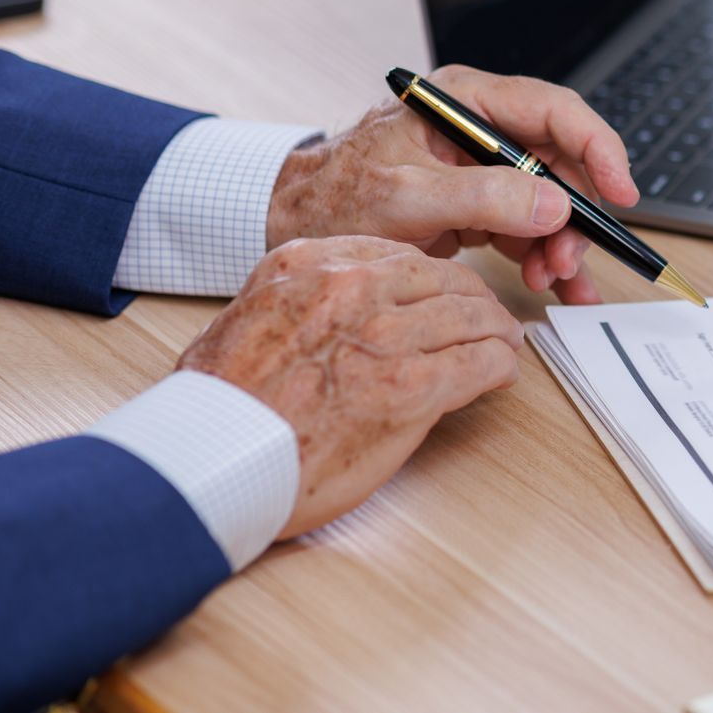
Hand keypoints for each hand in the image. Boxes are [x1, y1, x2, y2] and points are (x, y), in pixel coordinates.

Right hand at [176, 236, 522, 539]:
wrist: (208, 459)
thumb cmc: (216, 404)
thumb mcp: (246, 317)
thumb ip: (299, 298)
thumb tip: (338, 309)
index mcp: (309, 264)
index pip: (397, 254)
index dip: (432, 275)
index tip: (444, 288)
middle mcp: (351, 289)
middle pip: (442, 278)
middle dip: (474, 297)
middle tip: (490, 314)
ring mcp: (384, 336)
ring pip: (468, 315)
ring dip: (495, 329)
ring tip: (504, 342)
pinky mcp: (410, 387)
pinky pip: (476, 363)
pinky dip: (499, 365)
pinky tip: (503, 372)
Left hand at [268, 65, 637, 304]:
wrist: (289, 227)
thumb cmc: (331, 198)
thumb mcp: (404, 198)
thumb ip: (481, 197)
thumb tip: (554, 204)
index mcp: (464, 101)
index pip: (553, 110)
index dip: (597, 147)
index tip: (621, 191)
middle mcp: (481, 128)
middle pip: (560, 163)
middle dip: (574, 214)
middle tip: (568, 259)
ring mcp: (482, 168)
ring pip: (551, 202)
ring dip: (560, 243)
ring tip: (552, 281)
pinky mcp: (479, 205)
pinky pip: (530, 228)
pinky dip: (545, 257)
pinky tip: (555, 285)